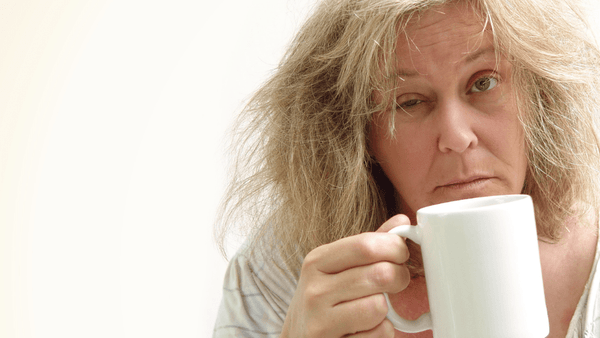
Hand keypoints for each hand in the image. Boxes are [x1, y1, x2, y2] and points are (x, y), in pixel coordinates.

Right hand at [280, 215, 411, 336]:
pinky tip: (366, 329)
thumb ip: (368, 245)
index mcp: (317, 262)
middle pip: (379, 274)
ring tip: (374, 308)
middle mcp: (315, 290)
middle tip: (397, 281)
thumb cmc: (324, 299)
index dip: (394, 247)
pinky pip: (380, 333)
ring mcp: (321, 321)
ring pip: (380, 306)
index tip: (401, 254)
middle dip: (399, 277)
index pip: (365, 245)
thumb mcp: (337, 267)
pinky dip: (382, 331)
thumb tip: (402, 221)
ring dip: (386, 309)